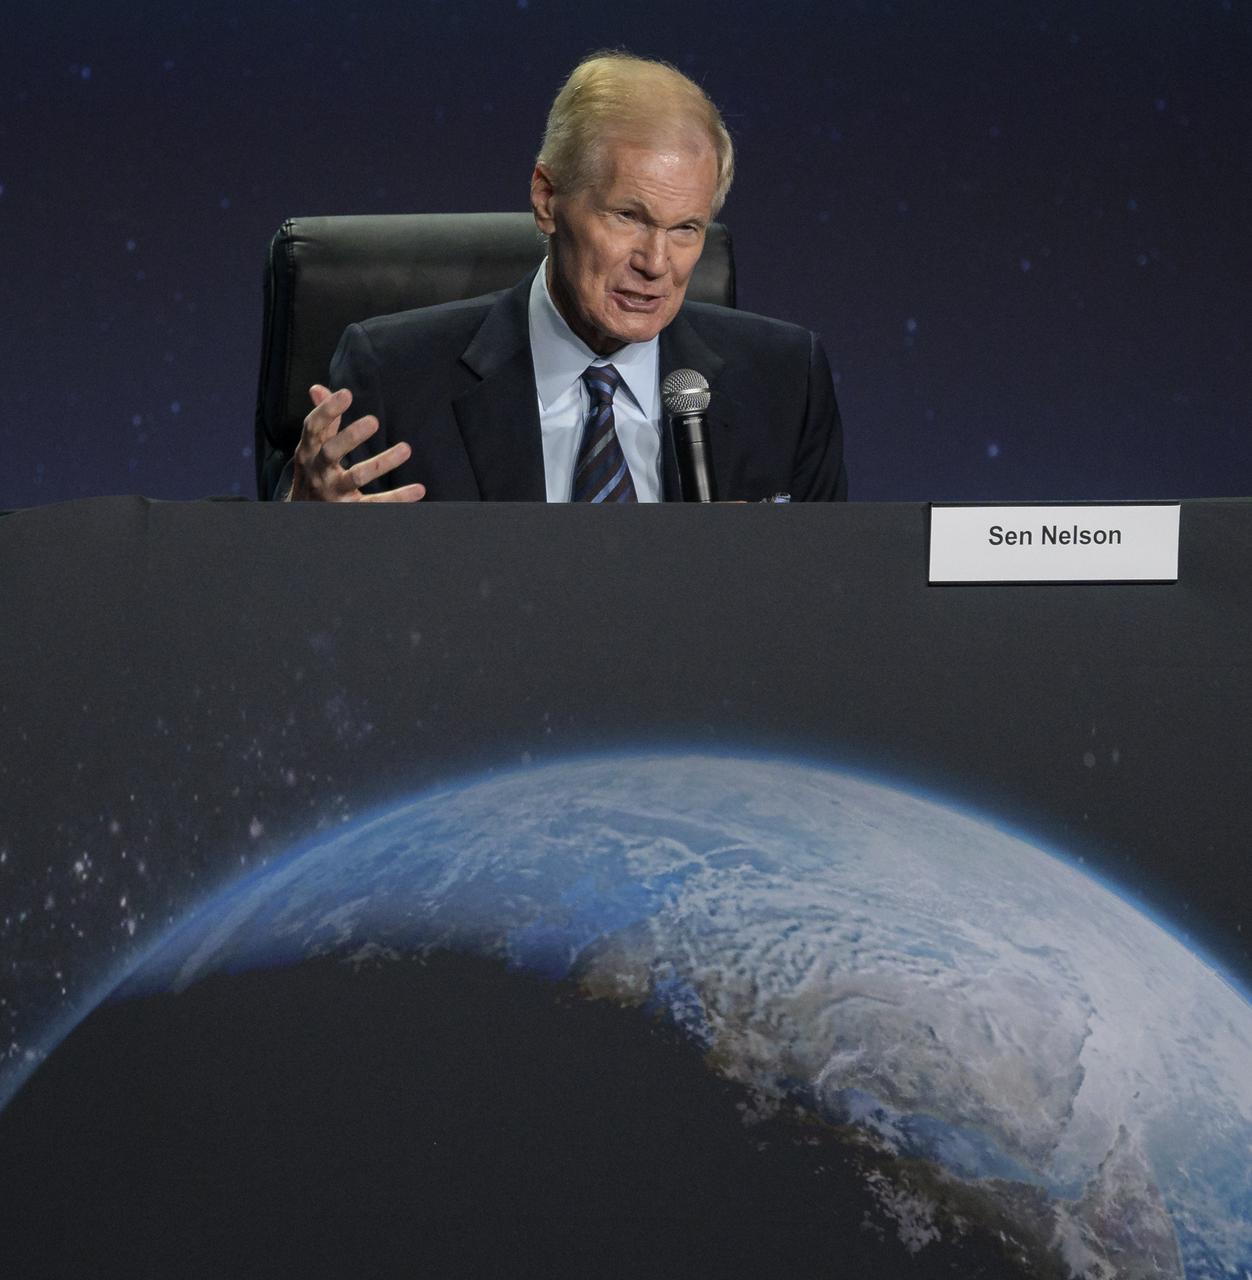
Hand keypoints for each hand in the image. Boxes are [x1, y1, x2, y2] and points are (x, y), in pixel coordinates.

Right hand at [286, 386, 425, 501]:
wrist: (304, 516)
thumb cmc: (314, 474)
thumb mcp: (312, 449)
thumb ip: (323, 422)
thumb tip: (318, 388)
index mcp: (308, 451)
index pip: (313, 427)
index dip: (327, 410)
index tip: (347, 394)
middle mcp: (318, 471)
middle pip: (331, 451)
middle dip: (350, 436)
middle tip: (374, 420)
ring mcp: (334, 492)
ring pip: (358, 477)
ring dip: (382, 463)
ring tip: (406, 449)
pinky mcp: (350, 509)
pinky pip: (376, 504)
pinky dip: (398, 497)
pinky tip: (418, 490)